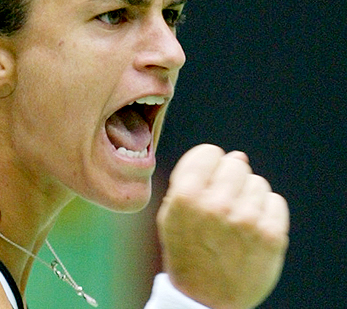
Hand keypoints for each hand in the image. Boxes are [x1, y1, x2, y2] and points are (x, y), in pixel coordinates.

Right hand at [157, 144, 288, 308]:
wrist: (206, 299)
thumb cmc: (186, 251)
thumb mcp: (170, 215)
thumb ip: (191, 180)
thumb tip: (232, 155)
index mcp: (186, 197)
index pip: (209, 152)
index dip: (209, 163)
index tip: (208, 177)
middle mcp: (217, 205)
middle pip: (236, 163)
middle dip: (229, 178)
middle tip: (223, 201)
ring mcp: (246, 220)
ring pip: (257, 182)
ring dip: (247, 196)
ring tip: (236, 219)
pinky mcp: (271, 235)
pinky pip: (275, 201)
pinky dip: (265, 211)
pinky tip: (251, 228)